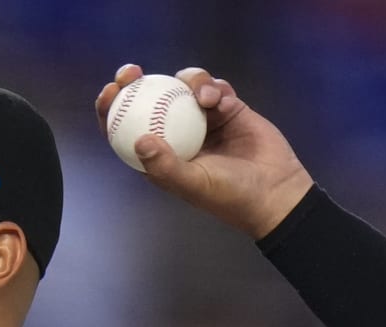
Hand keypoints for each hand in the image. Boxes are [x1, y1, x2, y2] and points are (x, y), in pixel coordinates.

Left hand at [95, 64, 314, 239]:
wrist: (274, 191)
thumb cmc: (230, 195)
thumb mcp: (194, 184)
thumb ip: (166, 165)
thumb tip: (139, 140)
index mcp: (160, 155)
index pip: (125, 129)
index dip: (111, 109)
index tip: (110, 92)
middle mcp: (177, 135)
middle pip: (148, 101)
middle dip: (135, 82)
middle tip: (131, 72)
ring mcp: (202, 120)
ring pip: (183, 87)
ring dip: (187, 82)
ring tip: (200, 95)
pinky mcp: (228, 109)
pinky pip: (214, 87)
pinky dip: (214, 88)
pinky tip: (217, 100)